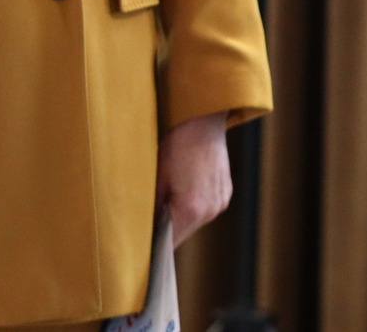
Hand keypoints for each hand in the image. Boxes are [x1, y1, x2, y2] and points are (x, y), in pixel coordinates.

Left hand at [156, 111, 231, 245]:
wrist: (202, 121)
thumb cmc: (175, 147)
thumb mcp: (155, 179)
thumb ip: (151, 210)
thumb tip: (144, 231)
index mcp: (191, 209)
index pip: (169, 243)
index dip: (153, 245)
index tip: (141, 245)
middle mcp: (210, 210)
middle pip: (183, 234)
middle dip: (166, 230)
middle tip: (149, 220)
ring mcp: (220, 201)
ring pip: (195, 222)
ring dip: (180, 218)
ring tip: (167, 200)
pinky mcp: (225, 193)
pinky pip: (206, 209)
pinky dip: (193, 206)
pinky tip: (184, 189)